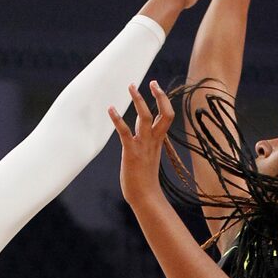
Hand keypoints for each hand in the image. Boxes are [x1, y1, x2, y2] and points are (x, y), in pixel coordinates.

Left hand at [108, 81, 173, 205]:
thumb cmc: (145, 177)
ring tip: (131, 85)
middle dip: (158, 96)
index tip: (156, 86)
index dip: (163, 100)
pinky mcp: (131, 152)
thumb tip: (140, 124)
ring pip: (144, 118)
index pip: (167, 116)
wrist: (145, 196)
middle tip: (151, 82)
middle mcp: (153, 140)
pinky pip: (125, 132)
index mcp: (159, 140)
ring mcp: (143, 145)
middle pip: (163, 114)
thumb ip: (146, 137)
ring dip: (138, 100)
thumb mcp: (148, 153)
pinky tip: (110, 108)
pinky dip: (117, 119)